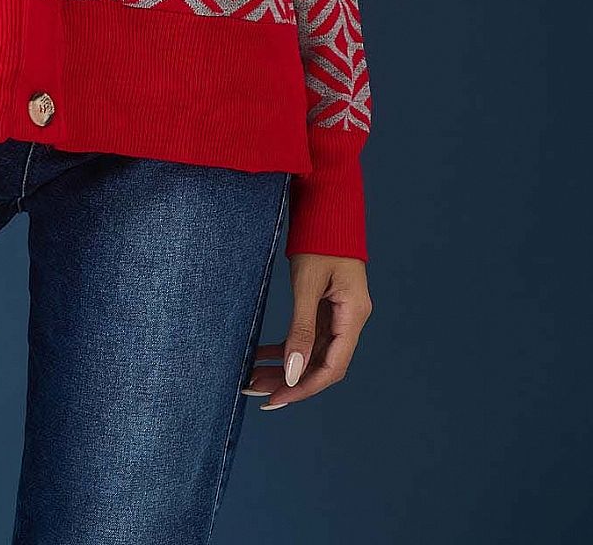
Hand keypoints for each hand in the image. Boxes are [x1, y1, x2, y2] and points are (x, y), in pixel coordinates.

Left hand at [243, 254, 371, 408]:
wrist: (325, 205)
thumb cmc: (319, 239)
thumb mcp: (307, 284)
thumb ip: (301, 328)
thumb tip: (293, 372)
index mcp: (353, 315)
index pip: (332, 367)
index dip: (304, 387)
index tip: (276, 399)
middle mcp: (349, 319)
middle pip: (320, 364)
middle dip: (289, 381)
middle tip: (256, 392)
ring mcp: (337, 313)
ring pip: (310, 352)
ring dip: (284, 366)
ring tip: (252, 378)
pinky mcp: (324, 305)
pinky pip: (305, 335)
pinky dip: (284, 346)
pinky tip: (260, 353)